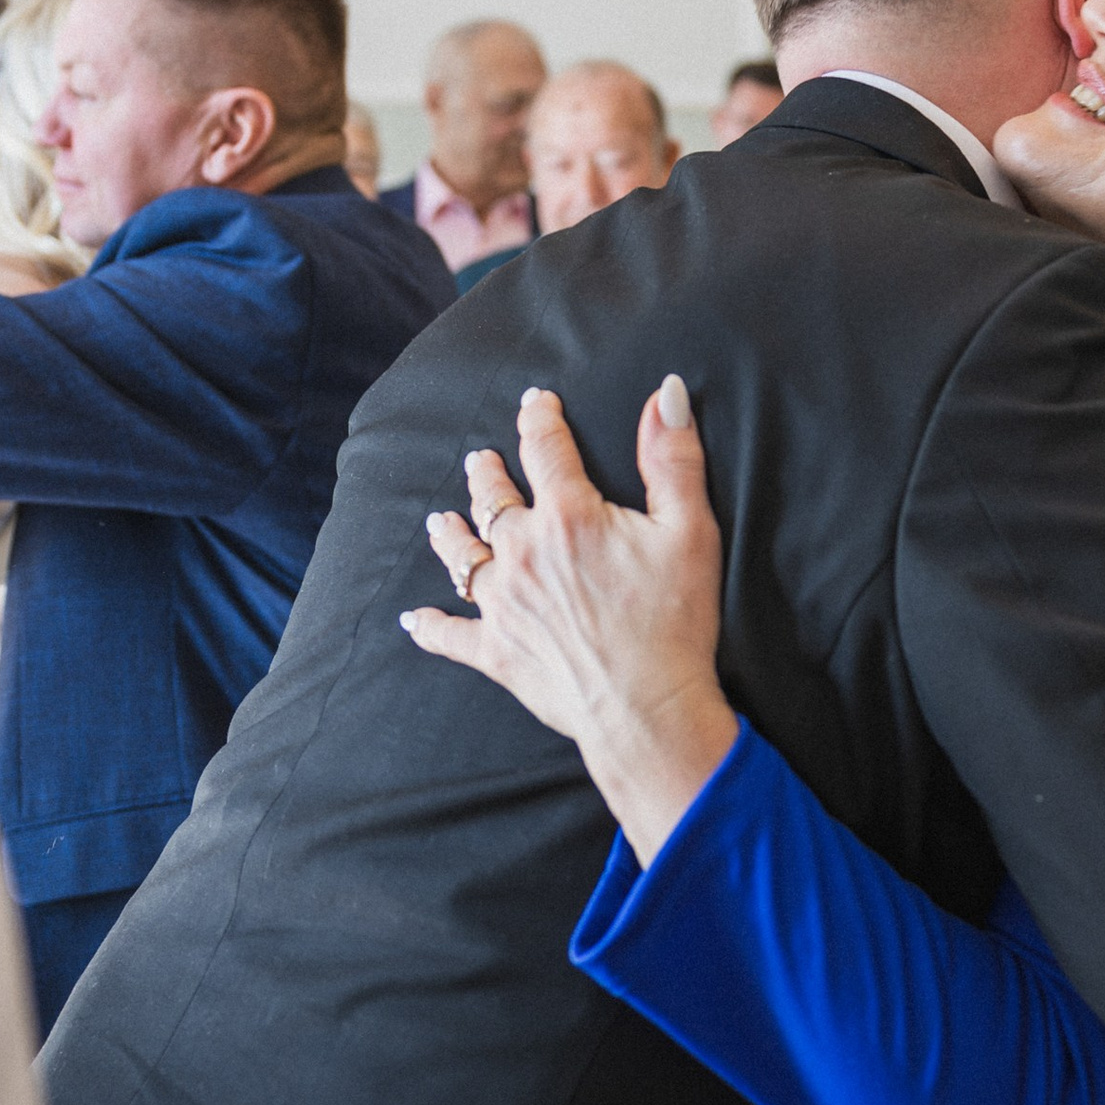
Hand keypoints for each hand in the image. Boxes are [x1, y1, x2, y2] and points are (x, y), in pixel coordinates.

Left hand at [402, 379, 734, 864]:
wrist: (646, 709)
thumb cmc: (675, 622)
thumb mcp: (690, 530)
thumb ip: (673, 458)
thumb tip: (666, 394)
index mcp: (569, 517)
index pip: (546, 449)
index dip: (540, 419)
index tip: (535, 402)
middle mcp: (524, 553)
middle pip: (494, 500)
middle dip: (488, 475)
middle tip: (481, 461)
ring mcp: (503, 604)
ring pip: (463, 558)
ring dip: (451, 535)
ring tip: (440, 519)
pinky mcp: (495, 652)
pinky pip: (450, 635)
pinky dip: (430, 626)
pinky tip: (414, 620)